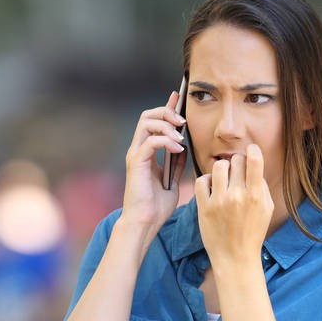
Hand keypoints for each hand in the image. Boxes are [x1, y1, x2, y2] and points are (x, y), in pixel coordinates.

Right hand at [120, 91, 186, 231]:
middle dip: (167, 112)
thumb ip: (176, 163)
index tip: (178, 97)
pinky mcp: (136, 163)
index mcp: (146, 152)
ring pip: (147, 123)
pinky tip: (178, 150)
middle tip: (183, 122)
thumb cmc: (156, 207)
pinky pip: (150, 141)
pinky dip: (166, 141)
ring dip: (167, 125)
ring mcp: (136, 155)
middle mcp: (138, 149)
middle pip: (148, 115)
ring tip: (181, 138)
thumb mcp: (173, 181)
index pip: (154, 121)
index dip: (166, 107)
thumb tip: (185, 147)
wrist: (145, 224)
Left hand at [195, 143, 273, 268]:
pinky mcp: (204, 207)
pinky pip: (201, 180)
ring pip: (218, 166)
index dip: (252, 150)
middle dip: (237, 163)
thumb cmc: (252, 233)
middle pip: (236, 160)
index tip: (251, 152)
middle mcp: (238, 196)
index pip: (254, 160)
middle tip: (236, 174)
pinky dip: (206, 181)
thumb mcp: (266, 210)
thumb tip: (253, 165)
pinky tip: (211, 188)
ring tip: (223, 179)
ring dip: (221, 169)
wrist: (235, 258)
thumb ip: (262, 186)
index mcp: (256, 196)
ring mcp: (219, 201)